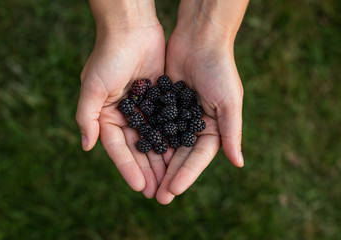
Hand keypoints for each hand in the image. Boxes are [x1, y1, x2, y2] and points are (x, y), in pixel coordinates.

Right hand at [76, 23, 167, 197]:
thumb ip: (87, 116)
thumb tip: (86, 146)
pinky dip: (173, 140)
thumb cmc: (109, 56)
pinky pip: (167, 125)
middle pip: (137, 149)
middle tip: (158, 193)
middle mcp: (125, 116)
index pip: (118, 149)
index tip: (140, 186)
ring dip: (161, 160)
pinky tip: (180, 156)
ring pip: (154, 141)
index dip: (128, 168)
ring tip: (171, 182)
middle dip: (147, 170)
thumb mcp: (92, 87)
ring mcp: (144, 110)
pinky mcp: (160, 100)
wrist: (132, 29)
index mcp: (107, 116)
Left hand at [156, 33, 243, 203]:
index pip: (198, 158)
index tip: (172, 191)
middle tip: (157, 197)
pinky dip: (146, 140)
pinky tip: (136, 156)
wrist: (199, 39)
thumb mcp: (229, 102)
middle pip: (179, 156)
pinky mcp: (162, 104)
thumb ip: (231, 132)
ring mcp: (177, 116)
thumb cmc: (219, 69)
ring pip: (164, 144)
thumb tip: (238, 164)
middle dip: (169, 176)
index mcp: (212, 128)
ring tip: (145, 184)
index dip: (186, 175)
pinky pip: (153, 126)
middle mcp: (194, 125)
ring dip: (155, 164)